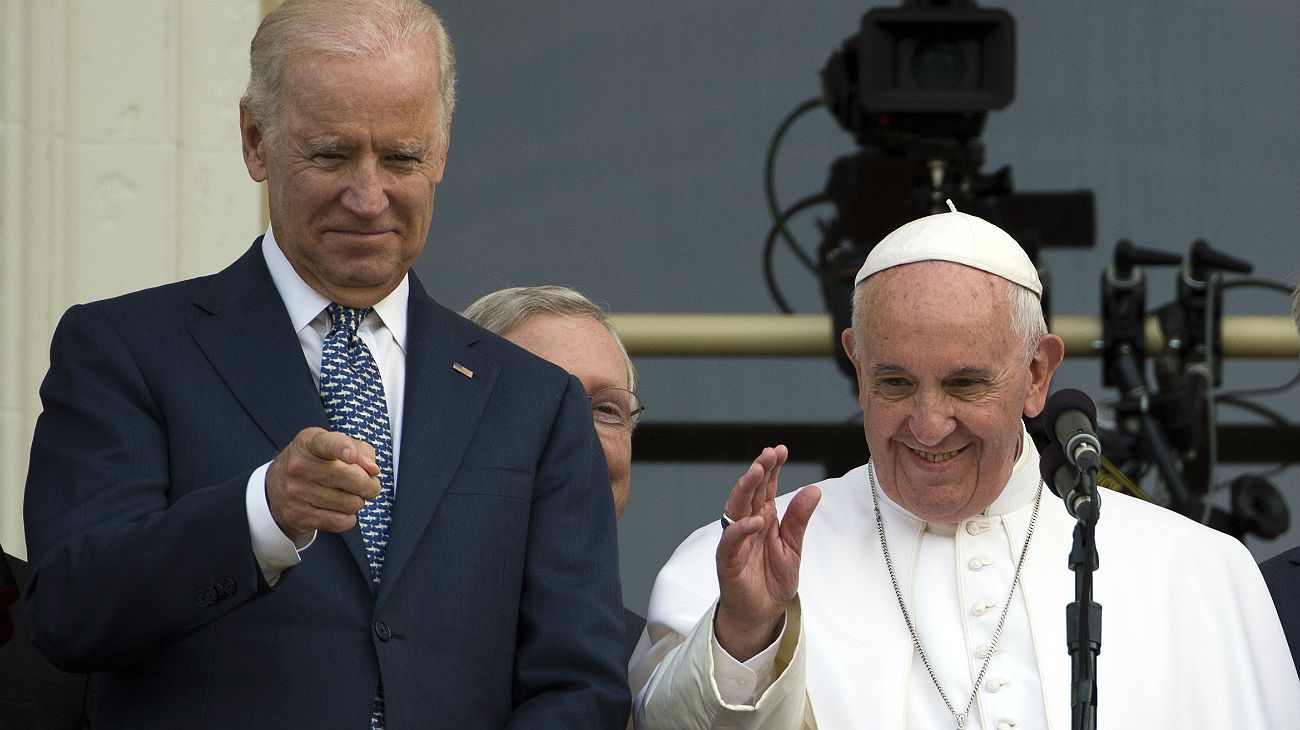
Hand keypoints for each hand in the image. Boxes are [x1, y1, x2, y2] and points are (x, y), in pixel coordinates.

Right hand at [265, 427, 382, 539]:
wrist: (274, 488)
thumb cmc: (312, 462)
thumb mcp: (329, 445)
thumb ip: (359, 449)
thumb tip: (373, 470)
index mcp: (309, 443)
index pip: (328, 444)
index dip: (343, 449)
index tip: (352, 455)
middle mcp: (300, 467)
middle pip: (353, 480)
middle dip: (371, 485)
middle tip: (371, 485)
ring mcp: (297, 493)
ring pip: (350, 503)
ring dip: (359, 502)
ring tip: (350, 496)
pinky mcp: (300, 517)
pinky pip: (340, 522)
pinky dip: (349, 518)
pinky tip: (341, 510)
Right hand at [714, 445, 820, 661]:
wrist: (762, 612)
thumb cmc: (773, 579)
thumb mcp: (793, 546)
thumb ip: (799, 519)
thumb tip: (814, 489)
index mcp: (764, 517)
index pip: (766, 487)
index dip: (772, 468)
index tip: (781, 450)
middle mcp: (748, 523)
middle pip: (750, 491)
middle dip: (758, 470)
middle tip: (768, 453)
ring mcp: (736, 540)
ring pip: (736, 508)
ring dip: (745, 489)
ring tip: (757, 472)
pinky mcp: (728, 559)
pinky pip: (731, 541)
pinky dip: (742, 529)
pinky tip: (755, 520)